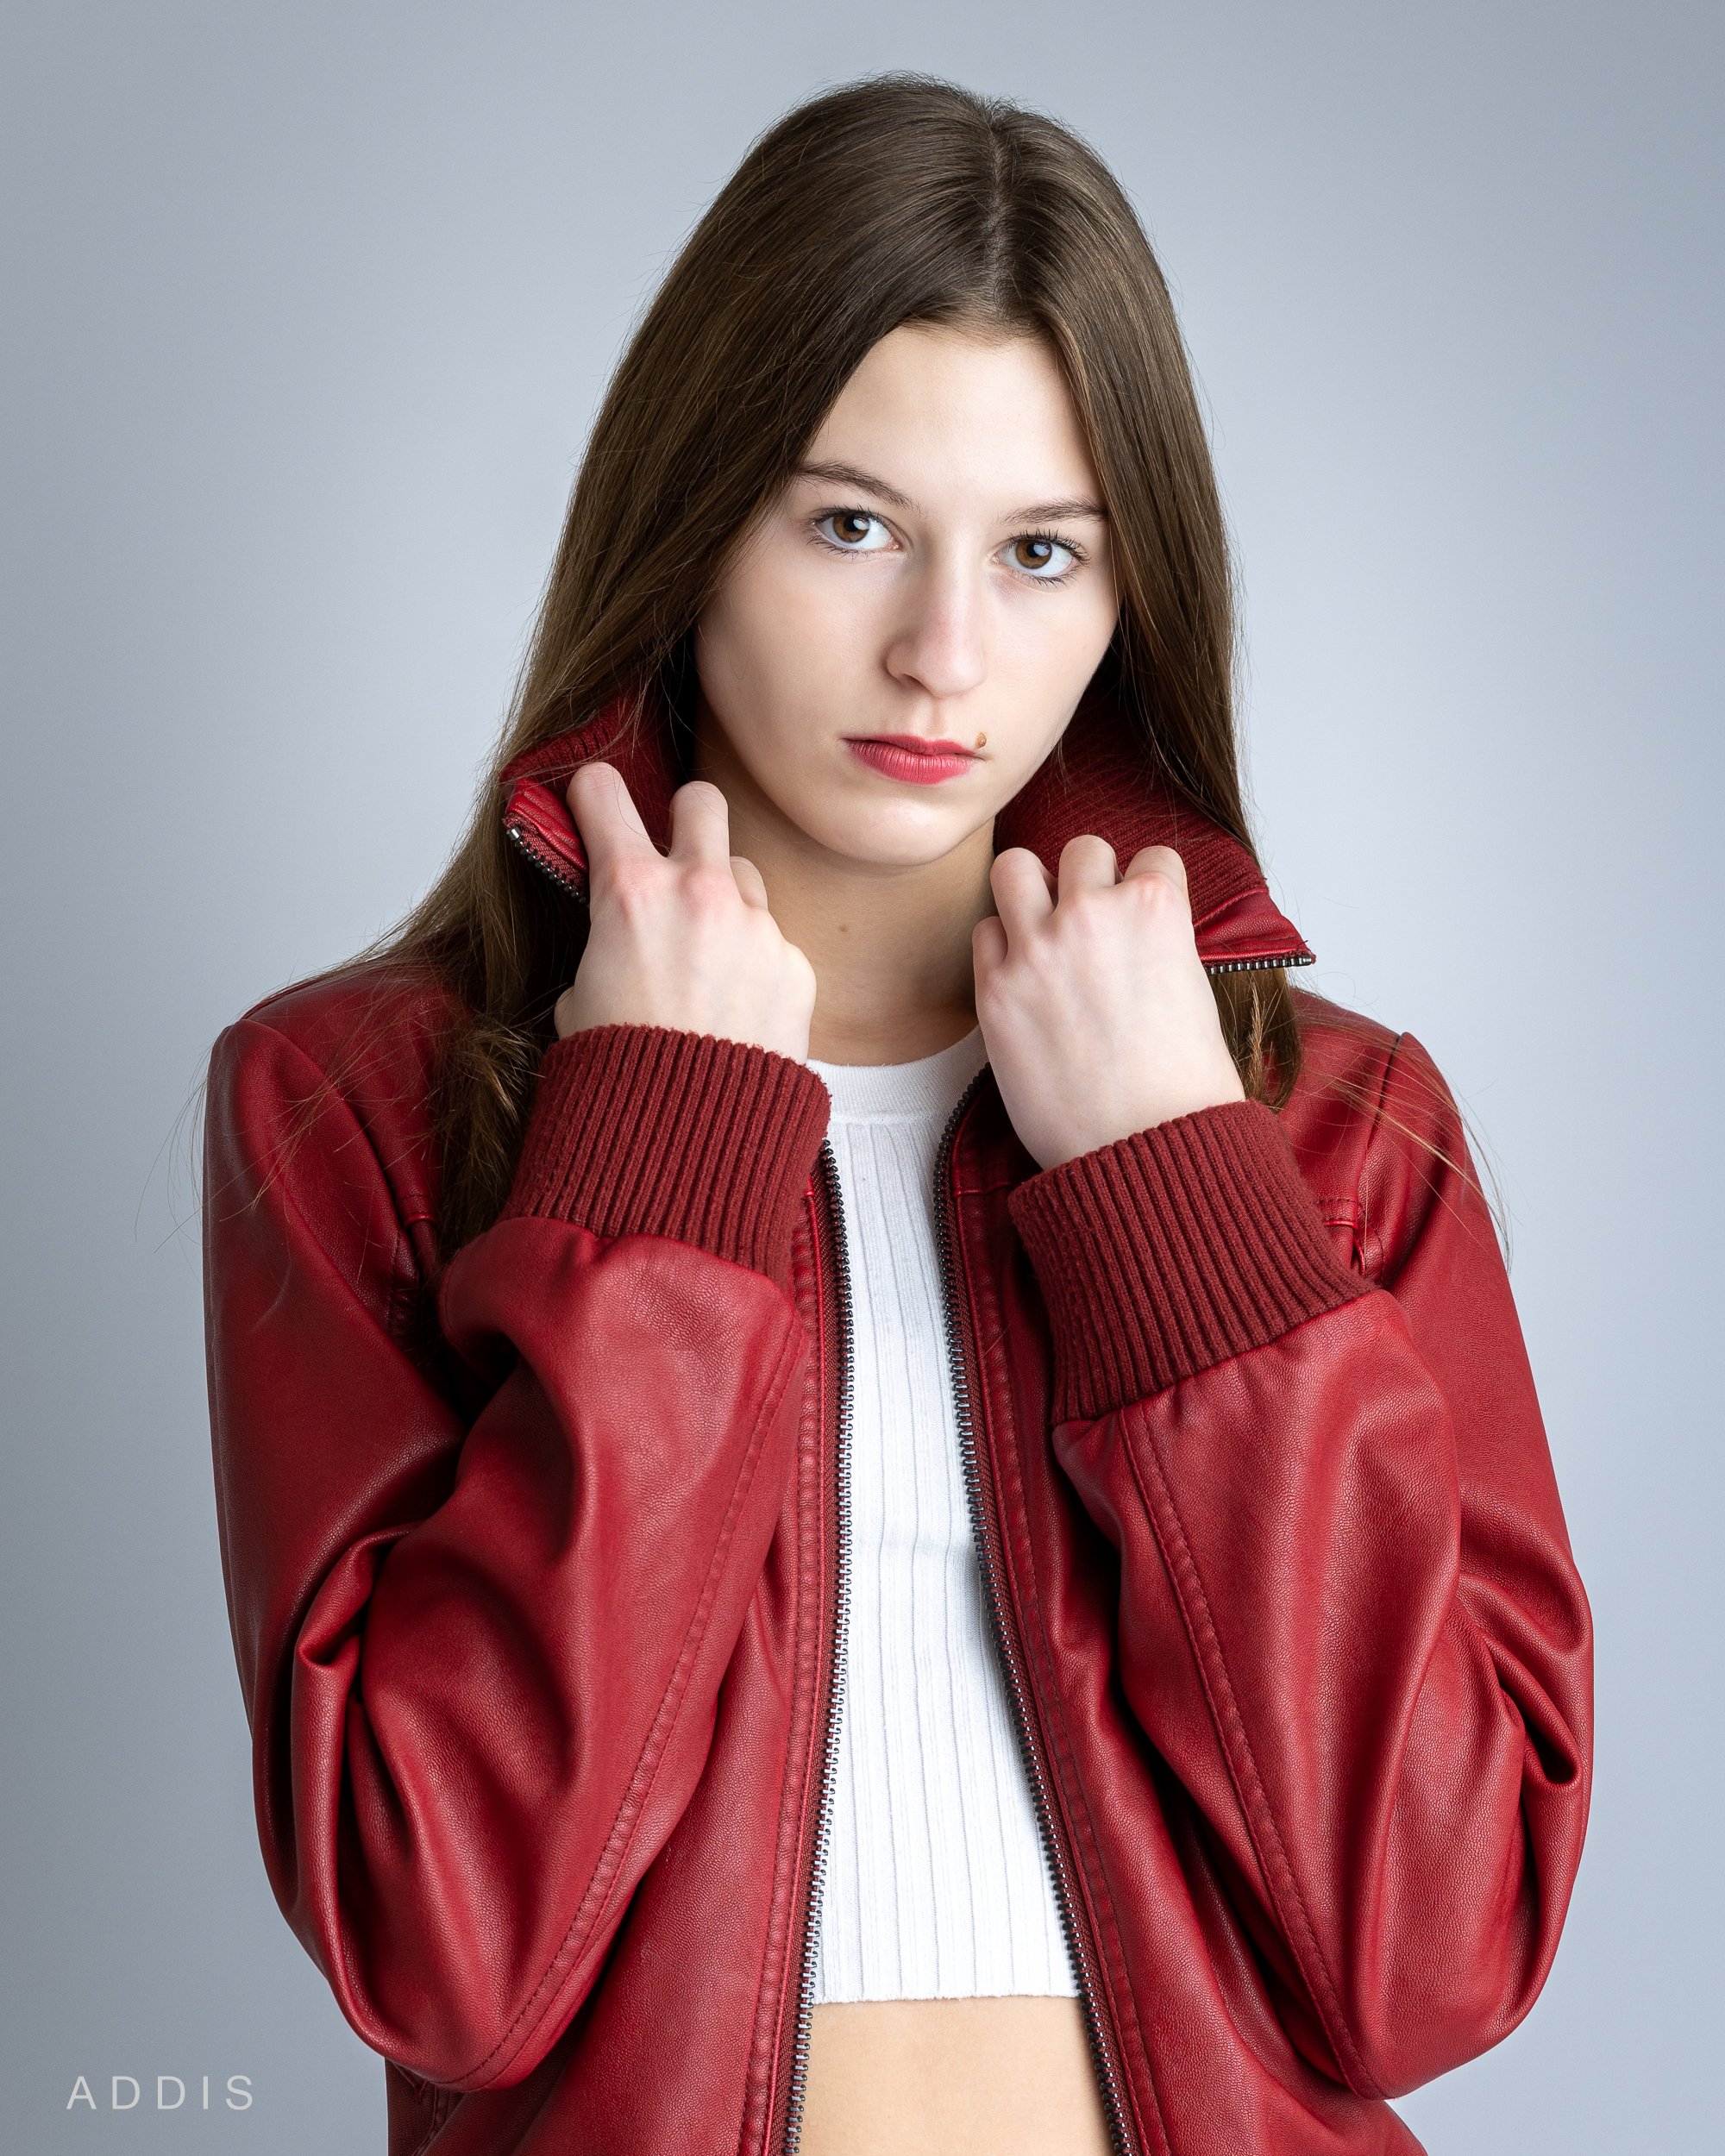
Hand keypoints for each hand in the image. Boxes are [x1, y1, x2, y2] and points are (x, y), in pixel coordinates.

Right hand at [552, 763, 816, 1061]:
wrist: (687, 1137)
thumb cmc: (622, 1075)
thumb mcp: (580, 995)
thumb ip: (604, 939)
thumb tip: (616, 926)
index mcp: (630, 892)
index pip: (605, 792)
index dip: (594, 795)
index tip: (594, 802)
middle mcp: (699, 894)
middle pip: (702, 801)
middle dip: (685, 820)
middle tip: (672, 858)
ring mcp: (756, 927)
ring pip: (744, 876)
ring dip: (725, 902)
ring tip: (704, 965)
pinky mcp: (795, 965)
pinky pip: (773, 943)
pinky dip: (755, 965)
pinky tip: (735, 1011)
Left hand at [973, 837, 1244, 1171]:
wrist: (1145, 1150)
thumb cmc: (1183, 1089)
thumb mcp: (1194, 993)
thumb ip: (1160, 946)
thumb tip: (1139, 937)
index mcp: (1157, 909)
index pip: (1153, 856)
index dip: (1148, 887)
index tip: (1141, 915)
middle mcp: (1093, 914)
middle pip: (1082, 849)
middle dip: (1088, 879)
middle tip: (1088, 920)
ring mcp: (1037, 948)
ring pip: (1014, 867)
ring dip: (1030, 890)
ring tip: (1041, 926)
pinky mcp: (995, 989)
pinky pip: (983, 932)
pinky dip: (1000, 947)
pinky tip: (1021, 977)